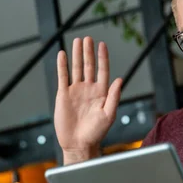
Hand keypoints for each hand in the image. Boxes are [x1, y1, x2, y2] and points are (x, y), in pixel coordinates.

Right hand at [55, 37, 122, 157]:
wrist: (79, 144)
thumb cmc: (96, 132)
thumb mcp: (109, 114)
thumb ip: (114, 96)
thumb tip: (120, 79)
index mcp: (101, 93)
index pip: (102, 71)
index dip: (102, 58)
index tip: (102, 45)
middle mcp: (89, 89)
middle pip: (88, 66)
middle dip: (89, 52)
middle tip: (88, 38)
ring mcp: (76, 91)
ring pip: (76, 69)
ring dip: (77, 55)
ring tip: (78, 41)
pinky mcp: (63, 95)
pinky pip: (63, 77)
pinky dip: (62, 66)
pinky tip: (63, 54)